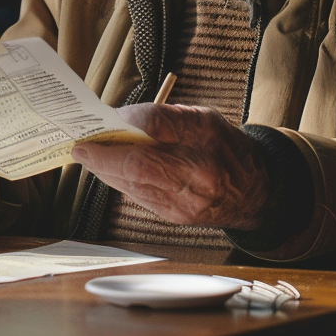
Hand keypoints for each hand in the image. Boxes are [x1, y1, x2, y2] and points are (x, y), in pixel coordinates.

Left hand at [70, 103, 269, 229]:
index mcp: (203, 145)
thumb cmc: (226, 147)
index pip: (153, 136)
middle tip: (80, 145)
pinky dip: (120, 180)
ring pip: (131, 185)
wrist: (255, 192)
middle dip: (102, 157)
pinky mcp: (174, 217)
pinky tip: (108, 168)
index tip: (101, 121)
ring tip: (87, 153)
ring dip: (104, 169)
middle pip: (136, 169)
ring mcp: (183, 204)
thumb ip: (164, 118)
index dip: (121, 130)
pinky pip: (138, 196)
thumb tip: (121, 119)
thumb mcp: (203, 118)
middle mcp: (194, 179)